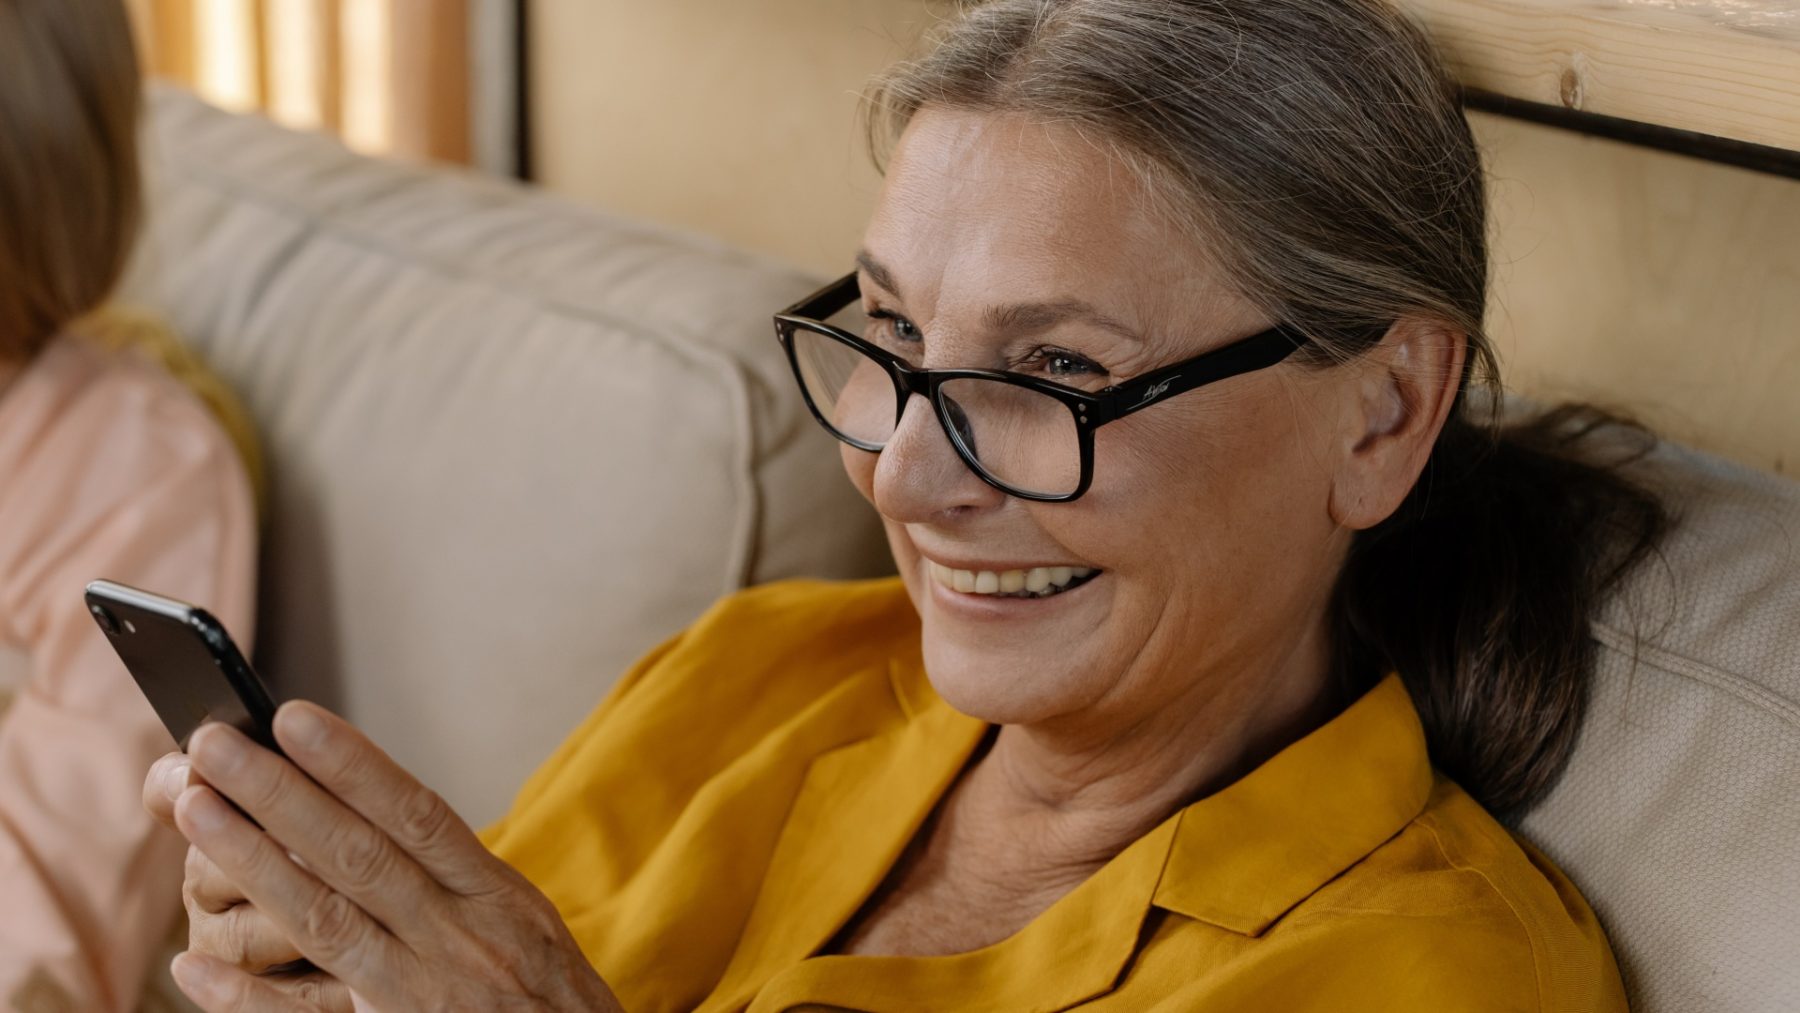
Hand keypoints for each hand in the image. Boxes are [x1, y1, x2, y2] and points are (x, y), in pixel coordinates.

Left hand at [166, 704, 623, 1011]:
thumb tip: (381, 810)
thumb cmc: (547, 993)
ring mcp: (420, 994)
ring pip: (324, 920)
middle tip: (213, 744)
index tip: (291, 718)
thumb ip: (460, 874)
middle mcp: (457, 937)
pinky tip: (191, 969)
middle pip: (356, 854)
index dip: (352, 764)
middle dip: (279, 794)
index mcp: (495, 896)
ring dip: (252, 861)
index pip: (416, 813)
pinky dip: (246, 997)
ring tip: (194, 810)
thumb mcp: (525, 919)